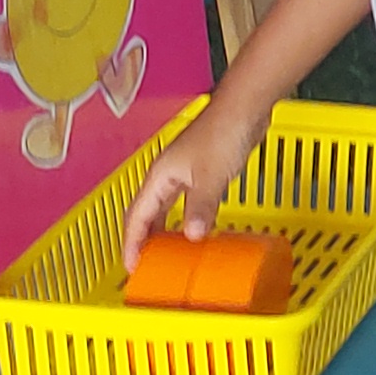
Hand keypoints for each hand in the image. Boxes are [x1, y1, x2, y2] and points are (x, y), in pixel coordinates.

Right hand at [118, 95, 269, 275]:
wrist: (244, 107)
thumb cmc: (223, 133)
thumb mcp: (210, 177)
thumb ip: (200, 207)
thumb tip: (192, 236)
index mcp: (160, 176)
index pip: (136, 216)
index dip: (132, 243)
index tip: (131, 266)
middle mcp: (166, 174)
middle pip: (146, 212)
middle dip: (142, 239)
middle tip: (146, 265)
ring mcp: (183, 171)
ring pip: (164, 206)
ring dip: (162, 229)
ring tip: (166, 252)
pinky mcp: (200, 169)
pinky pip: (184, 200)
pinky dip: (183, 217)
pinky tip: (194, 227)